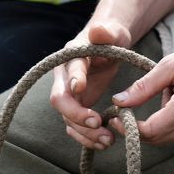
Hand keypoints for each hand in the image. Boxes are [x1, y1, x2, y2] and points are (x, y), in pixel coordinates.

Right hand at [50, 20, 131, 149]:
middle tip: (97, 123)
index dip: (74, 78)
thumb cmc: (111, 36)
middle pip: (60, 99)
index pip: (70, 68)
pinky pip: (76, 127)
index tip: (81, 87)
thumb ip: (106, 32)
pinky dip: (87, 138)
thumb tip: (97, 30)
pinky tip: (105, 143)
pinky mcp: (77, 107)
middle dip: (76, 114)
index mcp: (72, 56)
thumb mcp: (113, 32)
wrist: (108, 45)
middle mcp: (65, 76)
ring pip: (67, 119)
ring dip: (85, 132)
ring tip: (108, 140)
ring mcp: (69, 94)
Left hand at [112, 23, 173, 146]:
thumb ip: (144, 87)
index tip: (117, 117)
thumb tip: (119, 102)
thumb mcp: (171, 64)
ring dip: (164, 122)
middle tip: (136, 103)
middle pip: (160, 138)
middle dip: (144, 124)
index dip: (130, 127)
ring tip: (173, 92)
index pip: (151, 131)